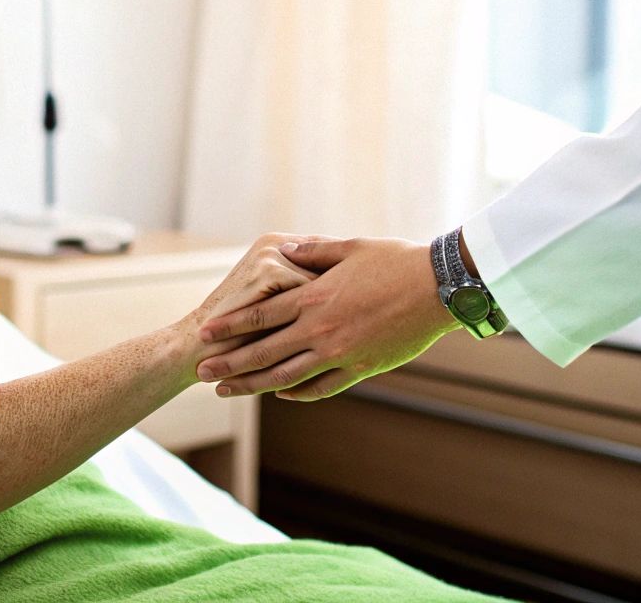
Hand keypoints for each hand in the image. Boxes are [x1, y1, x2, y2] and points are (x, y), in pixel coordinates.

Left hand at [194, 237, 459, 400]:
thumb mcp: (350, 247)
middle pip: (264, 351)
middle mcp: (321, 329)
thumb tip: (286, 248)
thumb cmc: (397, 261)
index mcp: (314, 297)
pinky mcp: (361, 369)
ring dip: (254, 385)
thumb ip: (313, 251)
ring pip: (287, 376)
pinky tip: (280, 393)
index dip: (230, 325)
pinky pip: (322, 387)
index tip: (205, 333)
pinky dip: (298, 392)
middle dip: (230, 363)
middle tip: (202, 373)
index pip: (261, 314)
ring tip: (227, 391)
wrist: (438, 288)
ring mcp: (340, 353)